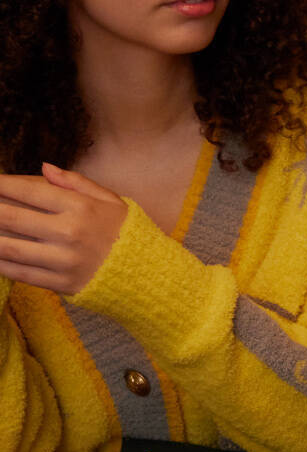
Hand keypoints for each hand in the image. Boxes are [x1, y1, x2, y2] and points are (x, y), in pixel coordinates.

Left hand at [0, 164, 127, 294]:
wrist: (147, 273)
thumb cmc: (125, 231)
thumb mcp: (110, 200)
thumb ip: (76, 183)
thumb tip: (44, 168)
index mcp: (81, 208)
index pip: (30, 191)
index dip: (2, 185)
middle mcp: (69, 233)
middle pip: (11, 218)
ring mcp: (63, 260)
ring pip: (8, 247)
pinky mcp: (60, 283)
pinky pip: (19, 273)